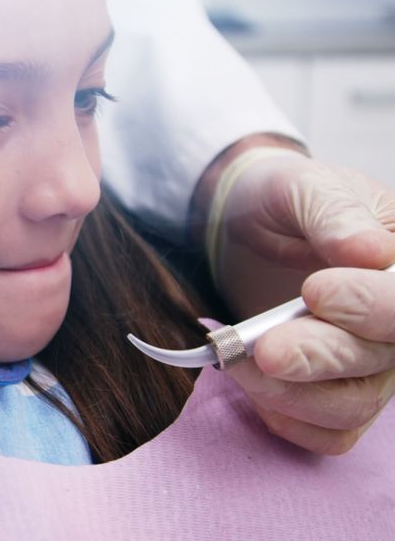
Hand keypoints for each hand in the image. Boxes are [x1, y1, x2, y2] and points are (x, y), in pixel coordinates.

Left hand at [207, 146, 394, 453]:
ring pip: (355, 405)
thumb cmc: (281, 197)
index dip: (372, 308)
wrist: (241, 220)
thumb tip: (371, 253)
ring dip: (293, 394)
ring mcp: (370, 364)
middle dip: (322, 356)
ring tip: (240, 361)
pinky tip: (252, 387)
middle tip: (265, 347)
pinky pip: (329, 433)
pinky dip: (288, 419)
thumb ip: (334, 215)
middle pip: (384, 361)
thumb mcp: (303, 186)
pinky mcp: (333, 391)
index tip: (315, 291)